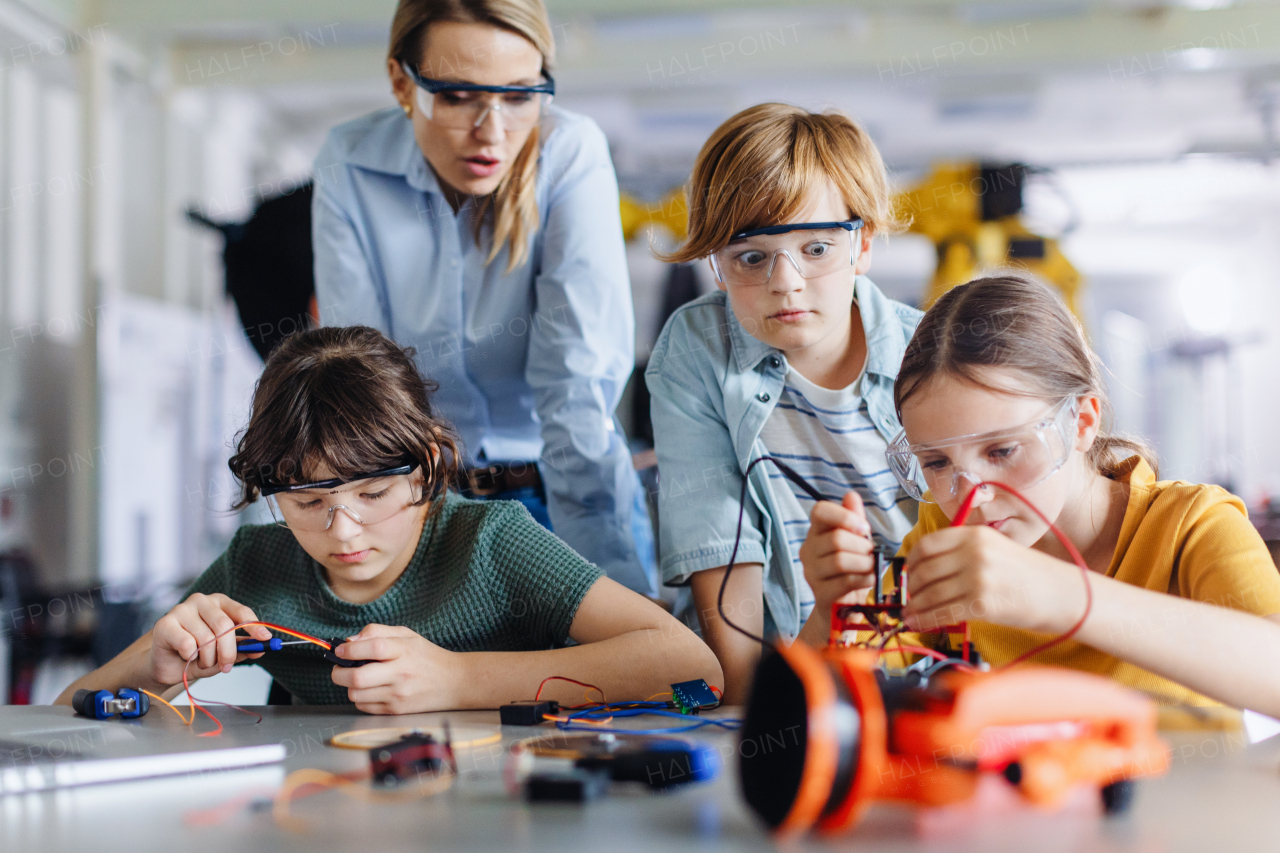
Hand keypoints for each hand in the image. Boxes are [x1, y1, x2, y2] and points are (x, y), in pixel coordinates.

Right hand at [149, 594, 270, 685]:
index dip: (254, 626)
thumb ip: (242, 648)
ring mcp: (182, 610)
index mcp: (219, 603)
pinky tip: (185, 656)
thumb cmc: (196, 654)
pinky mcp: (165, 623)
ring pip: (206, 638)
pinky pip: (187, 644)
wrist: (166, 665)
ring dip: (207, 659)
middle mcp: (201, 601)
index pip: (241, 612)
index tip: (265, 639)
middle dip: (228, 652)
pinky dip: (190, 657)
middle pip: (224, 626)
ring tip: (201, 661)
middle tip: (226, 666)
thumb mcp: (223, 653)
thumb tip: (261, 648)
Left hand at [329, 624, 458, 713]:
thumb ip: (377, 632)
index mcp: (404, 650)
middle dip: (339, 672)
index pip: (372, 647)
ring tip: (357, 678)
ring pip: (356, 694)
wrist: (453, 682)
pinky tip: (369, 689)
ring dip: (349, 686)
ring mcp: (398, 695)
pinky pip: (364, 706)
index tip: (340, 649)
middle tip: (340, 667)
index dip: (349, 649)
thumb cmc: (427, 656)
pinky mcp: (396, 710)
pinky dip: (360, 698)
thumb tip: (349, 641)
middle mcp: (401, 673)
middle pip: (357, 677)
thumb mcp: (407, 635)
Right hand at [798, 492, 875, 624]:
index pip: (819, 511)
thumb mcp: (855, 540)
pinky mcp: (820, 594)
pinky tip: (870, 579)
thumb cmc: (851, 569)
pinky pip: (845, 582)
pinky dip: (864, 579)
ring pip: (840, 560)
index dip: (844, 516)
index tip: (864, 528)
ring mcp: (811, 573)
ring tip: (872, 567)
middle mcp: (808, 550)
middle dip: (862, 545)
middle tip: (872, 553)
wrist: (843, 607)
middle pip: (836, 538)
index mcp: (816, 532)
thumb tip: (851, 495)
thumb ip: (853, 518)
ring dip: (865, 563)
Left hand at [902, 525, 1087, 633]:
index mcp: (975, 534)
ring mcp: (977, 577)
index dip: (911, 562)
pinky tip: (918, 623)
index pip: (927, 544)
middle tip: (908, 598)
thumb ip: (964, 553)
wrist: (1064, 595)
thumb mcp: (997, 549)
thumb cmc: (1031, 576)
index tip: (908, 574)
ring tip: (909, 614)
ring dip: (915, 606)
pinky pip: (942, 612)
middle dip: (911, 587)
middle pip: (924, 569)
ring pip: (930, 593)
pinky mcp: (981, 604)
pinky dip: (924, 619)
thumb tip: (927, 570)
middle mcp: (974, 552)